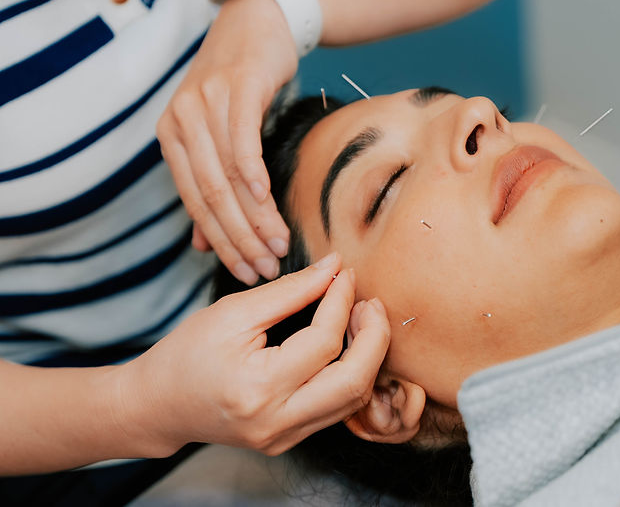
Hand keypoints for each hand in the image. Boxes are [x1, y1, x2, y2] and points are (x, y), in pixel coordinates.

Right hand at [120, 253, 390, 455]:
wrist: (157, 404)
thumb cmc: (187, 354)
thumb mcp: (233, 312)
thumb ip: (290, 291)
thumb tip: (334, 267)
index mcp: (257, 388)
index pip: (323, 343)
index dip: (341, 302)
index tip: (345, 274)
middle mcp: (276, 422)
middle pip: (355, 381)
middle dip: (375, 337)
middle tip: (370, 303)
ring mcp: (284, 437)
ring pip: (353, 399)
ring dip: (368, 356)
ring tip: (360, 319)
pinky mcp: (289, 440)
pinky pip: (337, 409)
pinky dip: (352, 374)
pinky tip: (347, 345)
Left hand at [157, 0, 298, 283]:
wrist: (257, 22)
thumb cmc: (241, 83)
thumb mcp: (218, 133)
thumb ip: (210, 186)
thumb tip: (203, 246)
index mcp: (170, 138)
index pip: (195, 204)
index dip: (222, 243)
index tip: (247, 273)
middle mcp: (180, 121)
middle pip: (210, 195)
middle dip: (240, 239)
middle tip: (267, 268)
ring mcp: (205, 102)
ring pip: (228, 175)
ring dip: (256, 217)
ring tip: (279, 245)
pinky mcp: (235, 87)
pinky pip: (242, 139)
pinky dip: (253, 174)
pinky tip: (268, 199)